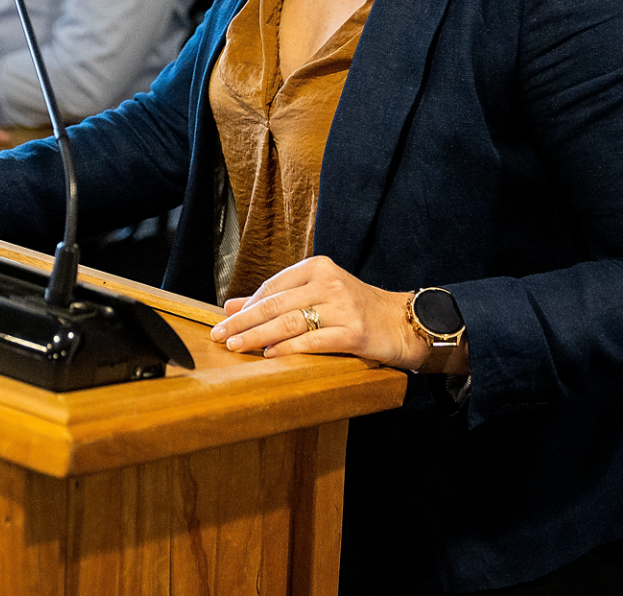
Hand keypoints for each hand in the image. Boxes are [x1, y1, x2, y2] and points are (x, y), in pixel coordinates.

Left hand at [208, 255, 428, 369]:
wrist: (403, 323)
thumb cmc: (355, 308)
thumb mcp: (317, 294)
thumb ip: (277, 298)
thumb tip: (232, 306)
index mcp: (318, 268)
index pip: (272, 287)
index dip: (246, 306)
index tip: (224, 320)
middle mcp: (329, 283)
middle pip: (275, 304)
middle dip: (242, 321)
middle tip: (219, 334)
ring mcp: (342, 307)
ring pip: (289, 322)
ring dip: (257, 336)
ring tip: (235, 346)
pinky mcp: (354, 333)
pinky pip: (312, 341)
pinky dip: (287, 349)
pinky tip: (269, 355)